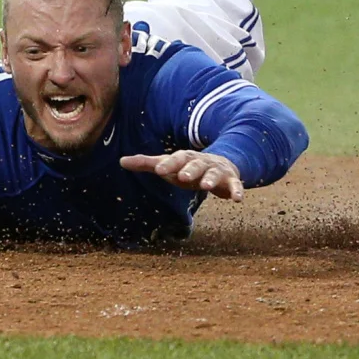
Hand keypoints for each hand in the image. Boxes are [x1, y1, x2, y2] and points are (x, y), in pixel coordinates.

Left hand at [120, 150, 243, 201]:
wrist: (220, 163)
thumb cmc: (187, 167)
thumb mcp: (168, 165)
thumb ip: (146, 163)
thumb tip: (121, 161)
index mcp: (184, 158)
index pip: (174, 159)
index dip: (167, 164)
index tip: (158, 169)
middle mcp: (201, 162)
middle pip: (195, 164)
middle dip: (189, 170)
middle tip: (182, 177)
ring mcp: (217, 170)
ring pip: (214, 173)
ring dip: (210, 179)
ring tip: (206, 187)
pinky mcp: (231, 180)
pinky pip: (235, 185)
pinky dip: (237, 191)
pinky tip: (237, 200)